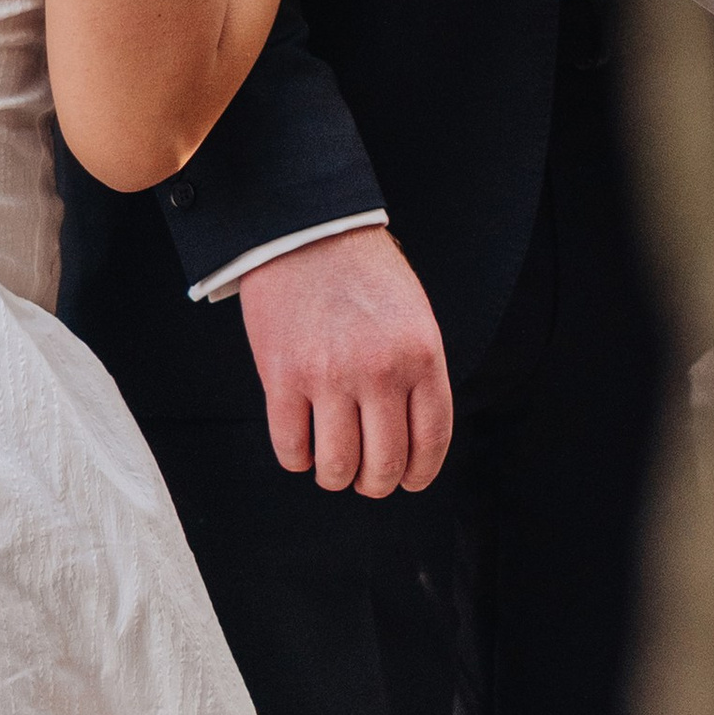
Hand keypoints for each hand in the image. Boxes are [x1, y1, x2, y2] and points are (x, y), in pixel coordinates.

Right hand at [237, 225, 454, 497]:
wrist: (306, 232)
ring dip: (336, 476)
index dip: (420, 473)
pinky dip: (297, 459)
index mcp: (421, 355)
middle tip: (366, 476)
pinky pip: (291, 448)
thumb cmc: (363, 276)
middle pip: (384, 464)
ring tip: (332, 465)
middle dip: (376, 482)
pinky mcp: (282, 376)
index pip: (431, 440)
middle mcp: (380, 371)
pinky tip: (301, 446)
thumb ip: (417, 374)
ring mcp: (328, 376)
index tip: (409, 480)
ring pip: (337, 467)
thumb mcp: (413, 318)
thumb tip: (410, 442)